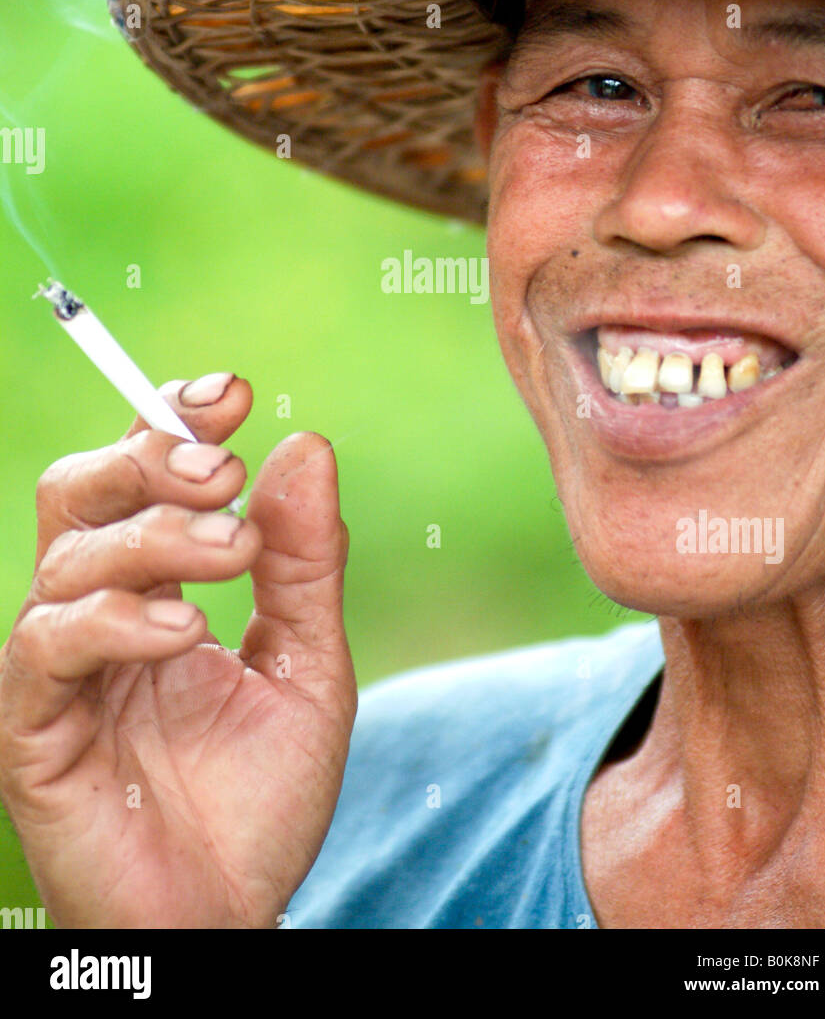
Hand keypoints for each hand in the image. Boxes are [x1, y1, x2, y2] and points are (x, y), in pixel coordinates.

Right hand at [0, 375, 355, 927]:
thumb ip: (304, 560)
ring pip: (68, 557)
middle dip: (150, 461)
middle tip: (223, 474)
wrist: (232, 914)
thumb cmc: (260, 796)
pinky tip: (187, 630)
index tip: (233, 394)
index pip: (139, 475)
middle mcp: (97, 613)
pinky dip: (116, 622)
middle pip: (81, 490)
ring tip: (231, 556)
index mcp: (153, 585)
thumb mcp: (308, 664)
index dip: (172, 421)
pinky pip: (47, 646)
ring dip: (154, 539)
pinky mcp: (32, 730)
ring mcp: (58, 670)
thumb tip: (304, 443)